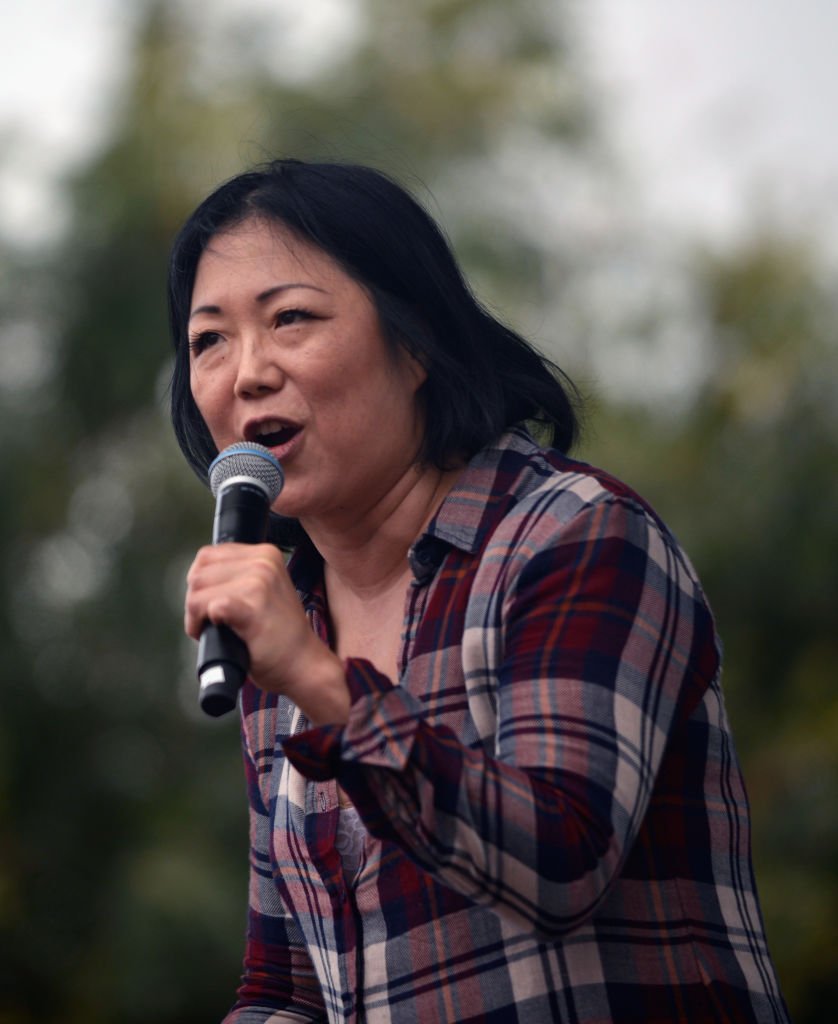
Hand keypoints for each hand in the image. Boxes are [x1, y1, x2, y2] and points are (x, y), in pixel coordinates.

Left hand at [184, 543, 349, 724]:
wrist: (303, 664)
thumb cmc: (278, 633)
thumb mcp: (265, 588)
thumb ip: (238, 574)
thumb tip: (197, 574)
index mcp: (265, 554)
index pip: (207, 556)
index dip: (201, 584)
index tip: (212, 604)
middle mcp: (263, 563)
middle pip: (197, 574)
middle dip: (195, 601)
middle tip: (212, 621)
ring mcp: (259, 584)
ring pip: (197, 593)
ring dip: (196, 616)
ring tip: (214, 629)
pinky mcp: (253, 608)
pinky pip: (210, 607)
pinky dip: (202, 626)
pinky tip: (217, 635)